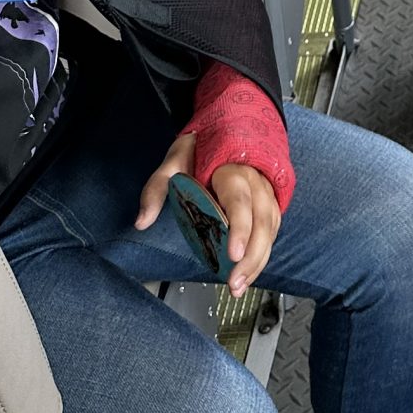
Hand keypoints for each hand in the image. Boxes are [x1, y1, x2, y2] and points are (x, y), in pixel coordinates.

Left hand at [135, 133, 282, 298]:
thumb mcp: (175, 161)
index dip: (239, 229)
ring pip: (270, 228)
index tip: (233, 254)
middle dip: (252, 256)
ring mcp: (265, 191)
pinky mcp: (268, 202)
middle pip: (262, 220)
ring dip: (258, 260)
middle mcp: (255, 181)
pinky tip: (249, 272)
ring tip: (239, 285)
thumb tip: (141, 221)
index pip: (239, 201)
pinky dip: (263, 254)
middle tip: (234, 283)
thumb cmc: (201, 148)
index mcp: (232, 169)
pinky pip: (272, 229)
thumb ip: (158, 188)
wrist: (227, 127)